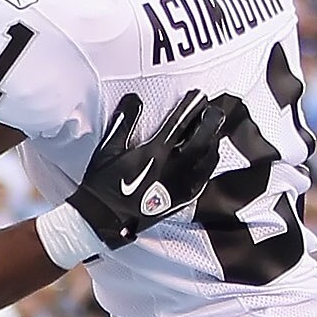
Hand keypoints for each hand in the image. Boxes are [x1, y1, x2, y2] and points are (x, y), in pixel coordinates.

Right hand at [49, 91, 233, 260]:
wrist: (103, 221)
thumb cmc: (102, 185)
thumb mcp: (107, 151)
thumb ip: (123, 123)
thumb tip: (135, 100)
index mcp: (153, 154)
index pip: (179, 123)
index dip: (192, 107)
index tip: (198, 95)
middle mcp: (171, 169)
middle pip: (201, 139)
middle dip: (210, 121)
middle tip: (214, 109)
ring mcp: (179, 185)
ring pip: (206, 159)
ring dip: (212, 141)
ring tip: (213, 129)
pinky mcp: (181, 199)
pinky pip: (203, 178)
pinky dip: (209, 163)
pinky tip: (210, 156)